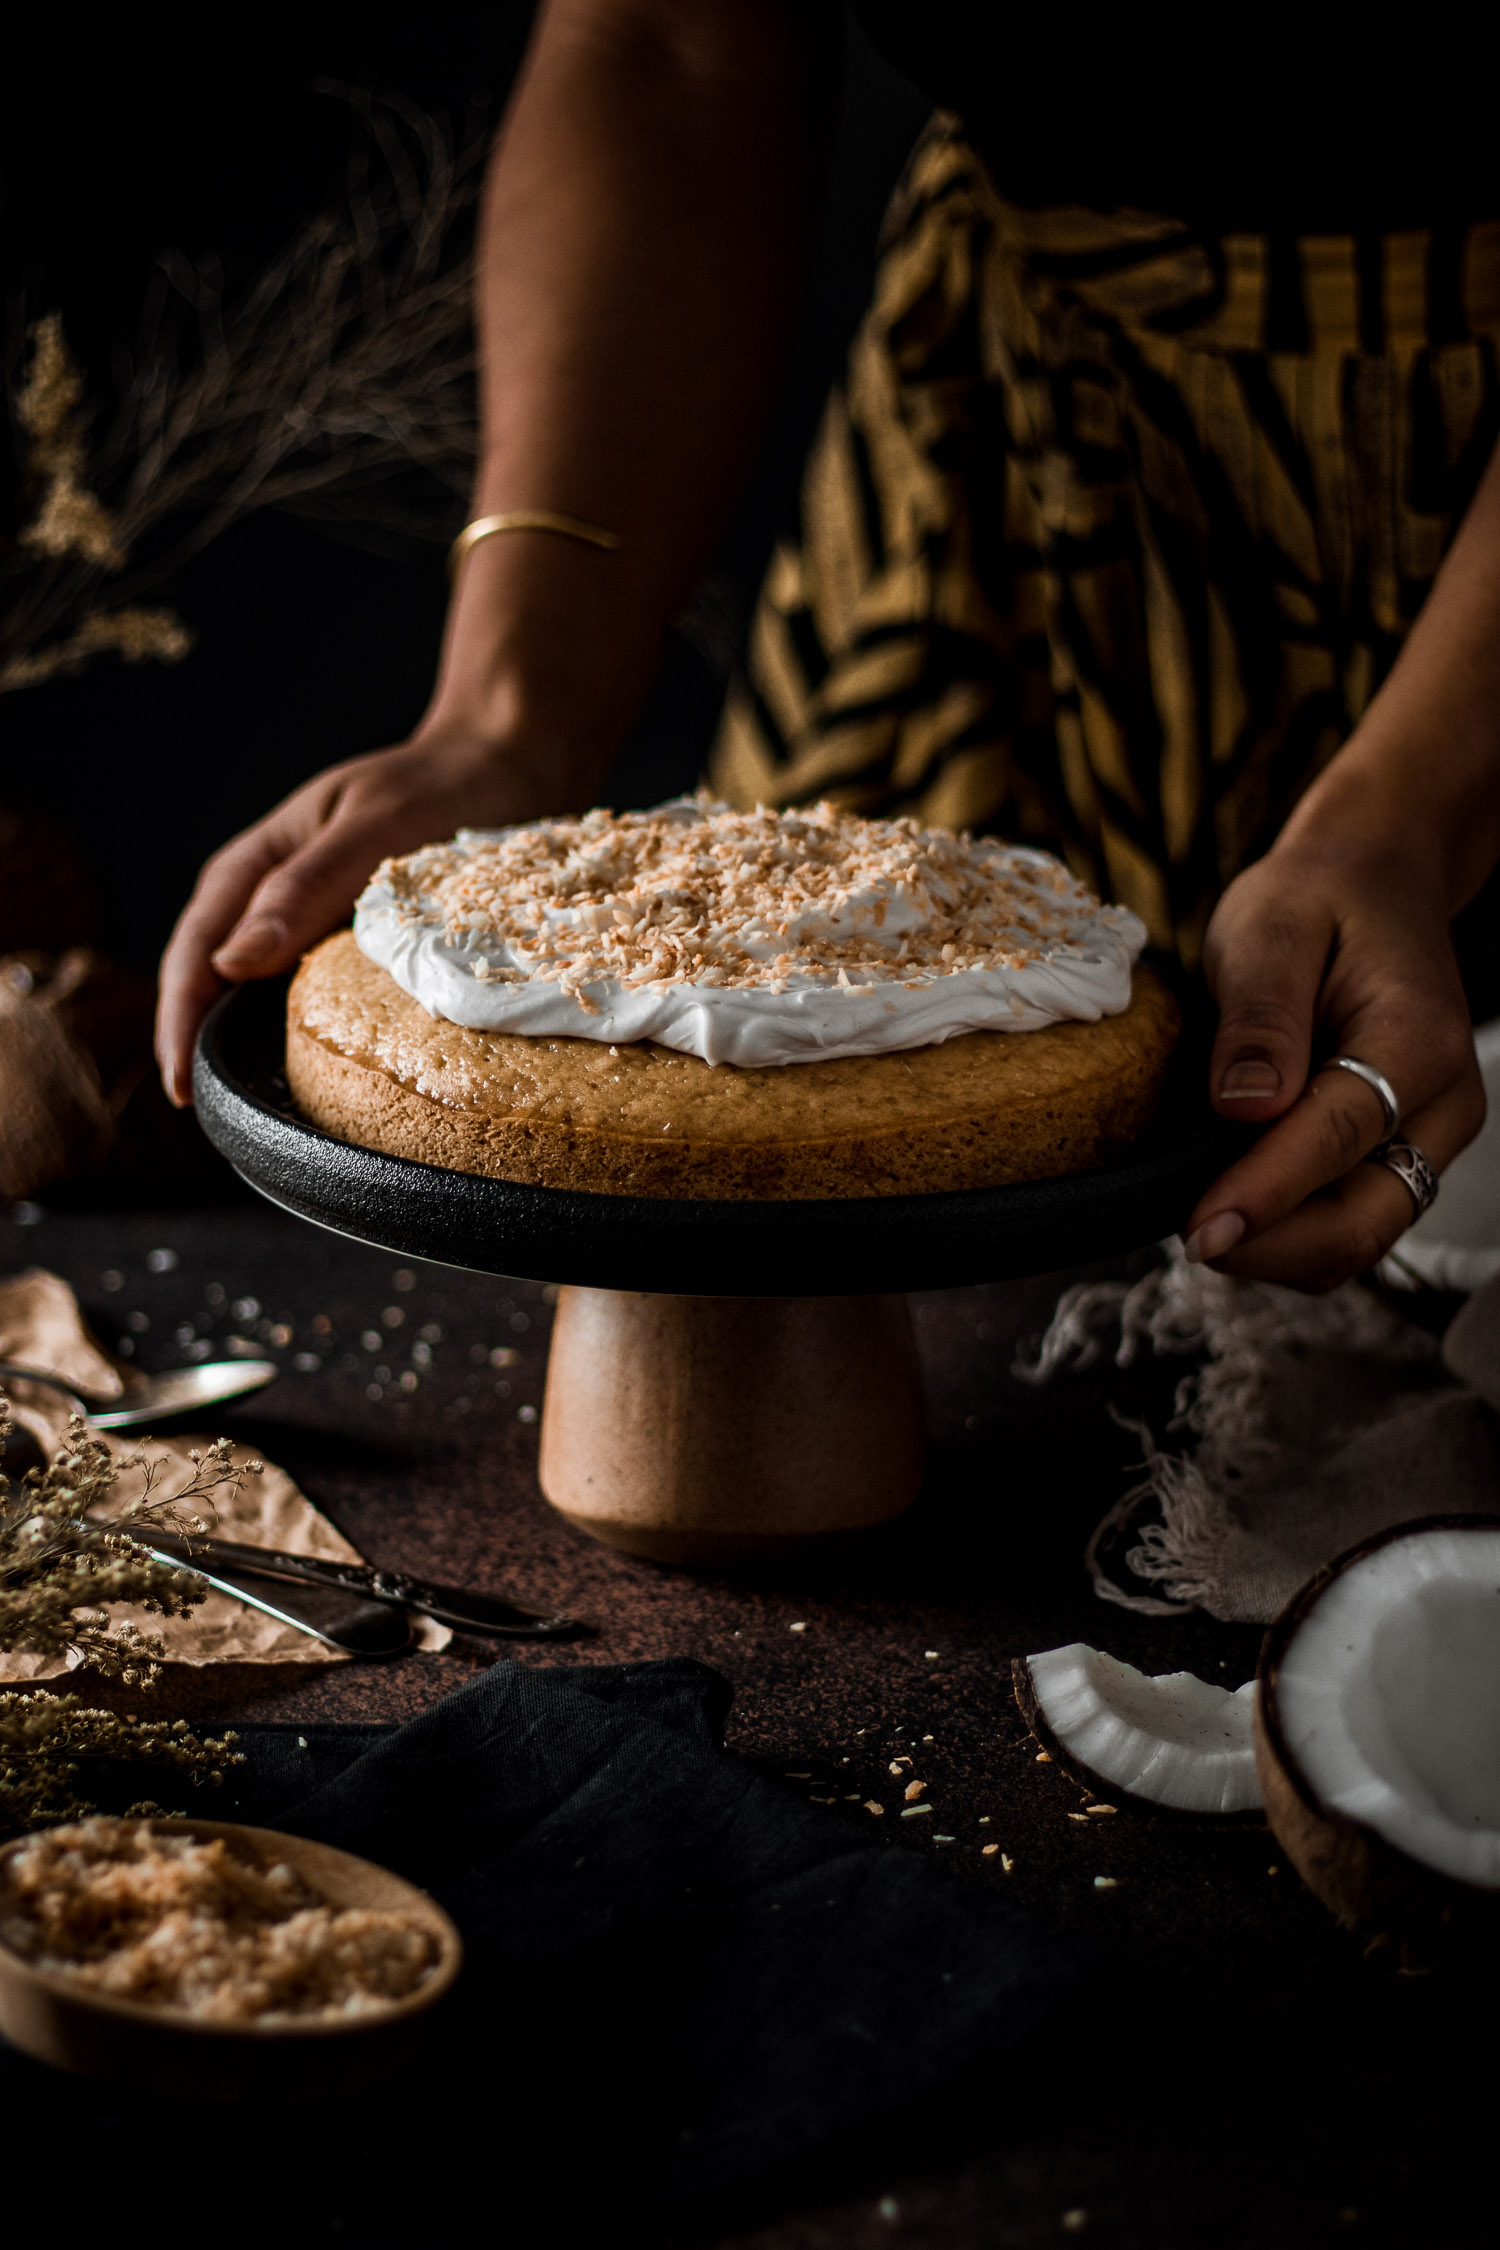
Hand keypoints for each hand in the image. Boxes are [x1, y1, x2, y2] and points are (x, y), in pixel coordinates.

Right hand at [155, 723, 572, 1105]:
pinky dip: (296, 1025)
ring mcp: (303, 916)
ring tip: (247, 1103)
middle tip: (207, 1113)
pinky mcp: (343, 934)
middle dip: (198, 1042)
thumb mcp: (373, 830)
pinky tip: (313, 1068)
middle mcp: (267, 892)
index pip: (196, 952)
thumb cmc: (438, 785)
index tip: (185, 1086)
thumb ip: (305, 889)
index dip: (179, 1022)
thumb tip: (231, 962)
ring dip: (242, 1038)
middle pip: (210, 977)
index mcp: (256, 862)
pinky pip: (304, 986)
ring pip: (251, 986)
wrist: (500, 765)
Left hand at [1182, 841, 1484, 1288]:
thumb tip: (1241, 1109)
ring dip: (1274, 1250)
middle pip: (1362, 1224)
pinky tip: (1228, 1202)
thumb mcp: (1270, 927)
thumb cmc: (1317, 900)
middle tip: (1186, 1236)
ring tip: (1196, 1216)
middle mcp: (1441, 1106)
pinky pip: (1345, 1225)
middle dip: (1270, 1248)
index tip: (1198, 1229)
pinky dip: (1285, 1234)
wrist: (1371, 887)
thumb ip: (1260, 1018)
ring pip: (1354, 1241)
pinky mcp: (1397, 1157)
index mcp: (1417, 1042)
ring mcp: (1426, 1140)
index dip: (1263, 1193)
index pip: (1338, 1139)